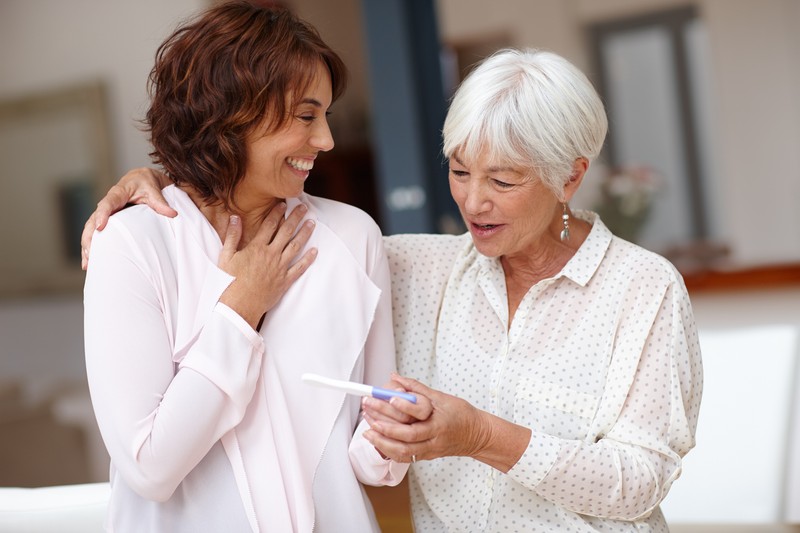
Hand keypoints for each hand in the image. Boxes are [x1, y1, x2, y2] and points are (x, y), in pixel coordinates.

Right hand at [81, 167, 173, 269]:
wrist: (141, 179)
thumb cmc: (146, 182)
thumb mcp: (153, 189)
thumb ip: (160, 202)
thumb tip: (173, 214)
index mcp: (117, 194)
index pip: (107, 204)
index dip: (103, 215)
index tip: (101, 227)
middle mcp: (107, 204)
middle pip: (93, 220)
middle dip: (89, 237)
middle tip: (90, 254)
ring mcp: (106, 214)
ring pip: (91, 229)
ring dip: (88, 246)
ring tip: (87, 264)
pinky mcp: (108, 221)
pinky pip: (96, 233)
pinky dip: (93, 247)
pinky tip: (90, 262)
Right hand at [217, 202, 316, 328]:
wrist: (238, 306)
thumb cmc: (229, 282)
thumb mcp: (226, 256)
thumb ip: (232, 236)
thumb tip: (235, 218)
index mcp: (256, 247)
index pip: (270, 225)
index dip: (277, 212)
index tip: (284, 203)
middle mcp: (271, 255)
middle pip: (286, 231)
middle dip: (296, 217)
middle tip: (304, 207)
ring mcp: (279, 268)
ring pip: (296, 246)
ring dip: (305, 233)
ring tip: (312, 222)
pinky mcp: (284, 281)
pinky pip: (300, 268)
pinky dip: (308, 259)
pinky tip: (315, 251)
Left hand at [362, 374, 490, 463]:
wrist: (477, 435)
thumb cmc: (461, 414)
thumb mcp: (441, 397)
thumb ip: (417, 388)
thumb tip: (395, 378)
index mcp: (439, 421)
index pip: (418, 416)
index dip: (402, 407)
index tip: (388, 397)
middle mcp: (434, 438)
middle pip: (405, 437)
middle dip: (383, 425)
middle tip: (368, 411)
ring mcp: (430, 450)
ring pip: (403, 452)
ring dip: (382, 442)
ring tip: (367, 431)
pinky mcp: (426, 456)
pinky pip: (405, 457)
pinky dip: (389, 450)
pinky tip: (378, 442)